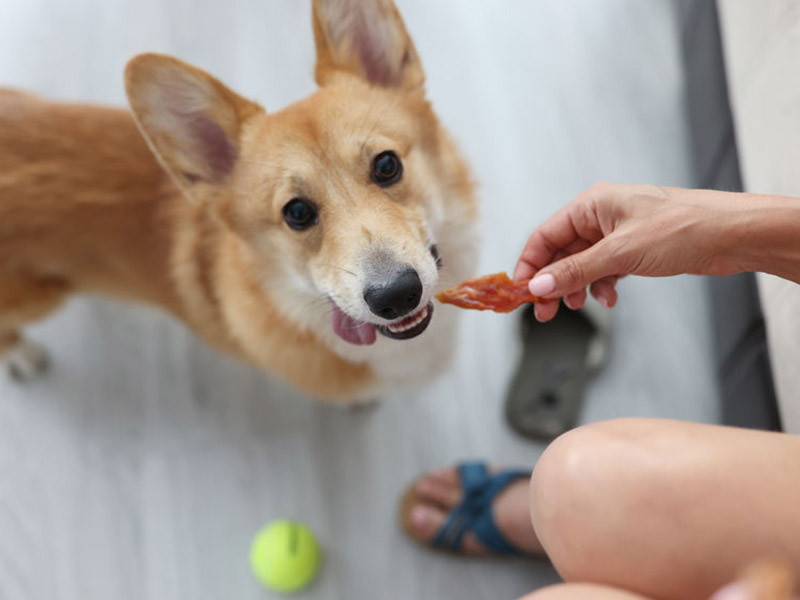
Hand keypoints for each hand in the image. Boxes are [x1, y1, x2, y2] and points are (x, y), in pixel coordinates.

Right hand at [514, 182, 737, 321]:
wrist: (733, 235)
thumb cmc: (683, 228)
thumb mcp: (621, 253)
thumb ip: (576, 271)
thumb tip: (539, 286)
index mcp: (592, 204)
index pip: (546, 235)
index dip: (530, 264)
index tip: (522, 291)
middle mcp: (601, 216)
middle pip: (561, 252)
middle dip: (553, 282)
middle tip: (545, 311)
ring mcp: (618, 234)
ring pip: (582, 264)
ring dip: (578, 287)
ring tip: (580, 305)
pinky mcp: (633, 250)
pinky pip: (604, 270)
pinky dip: (602, 286)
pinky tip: (610, 298)